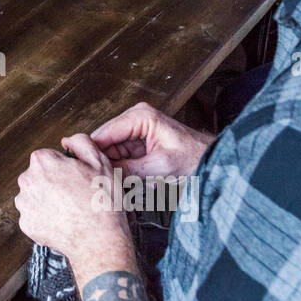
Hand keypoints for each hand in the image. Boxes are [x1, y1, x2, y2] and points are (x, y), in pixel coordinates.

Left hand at [15, 134, 127, 260]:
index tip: (74, 178)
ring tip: (69, 209)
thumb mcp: (99, 162)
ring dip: (47, 200)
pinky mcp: (26, 223)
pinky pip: (34, 216)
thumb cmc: (101, 202)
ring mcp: (24, 203)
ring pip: (34, 196)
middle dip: (53, 182)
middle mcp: (27, 180)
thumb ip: (81, 142)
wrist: (99, 240)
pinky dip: (45, 218)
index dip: (64, 168)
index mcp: (42, 161)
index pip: (48, 158)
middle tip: (74, 194)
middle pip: (38, 176)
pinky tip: (62, 221)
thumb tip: (68, 141)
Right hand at [89, 102, 213, 179]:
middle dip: (108, 164)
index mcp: (139, 116)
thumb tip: (100, 175)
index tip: (87, 173)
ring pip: (111, 153)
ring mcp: (136, 130)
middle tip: (112, 184)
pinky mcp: (139, 143)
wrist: (213, 161)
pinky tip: (138, 181)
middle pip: (105, 144)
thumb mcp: (159, 167)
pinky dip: (126, 171)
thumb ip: (127, 170)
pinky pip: (122, 158)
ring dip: (118, 170)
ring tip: (133, 184)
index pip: (103, 134)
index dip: (92, 154)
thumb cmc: (194, 158)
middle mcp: (134, 119)